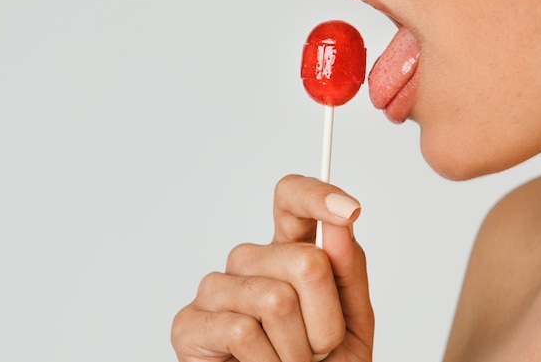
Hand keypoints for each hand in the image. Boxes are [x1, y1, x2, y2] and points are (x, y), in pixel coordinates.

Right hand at [171, 174, 373, 360]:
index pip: (290, 199)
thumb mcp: (351, 319)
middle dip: (326, 321)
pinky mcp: (189, 323)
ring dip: (299, 349)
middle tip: (316, 348)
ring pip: (277, 299)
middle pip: (306, 261)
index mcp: (285, 251)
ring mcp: (215, 289)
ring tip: (289, 361)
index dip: (316, 195)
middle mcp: (248, 261)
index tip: (348, 209)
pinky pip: (244, 331)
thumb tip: (341, 224)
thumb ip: (348, 270)